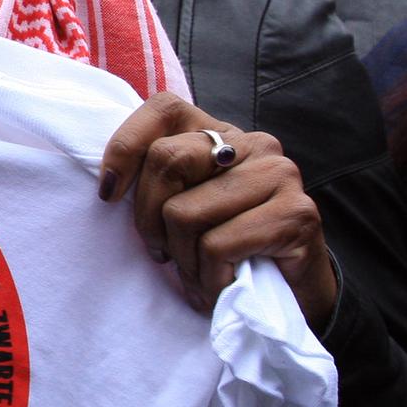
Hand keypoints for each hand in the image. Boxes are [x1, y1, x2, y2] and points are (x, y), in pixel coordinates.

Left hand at [98, 91, 337, 329]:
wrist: (293, 296)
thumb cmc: (227, 253)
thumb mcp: (186, 209)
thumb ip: (161, 185)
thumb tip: (109, 185)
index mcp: (222, 135)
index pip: (163, 109)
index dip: (125, 147)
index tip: (109, 195)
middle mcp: (254, 144)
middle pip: (167, 159)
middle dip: (149, 219)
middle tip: (162, 254)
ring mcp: (279, 175)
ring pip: (185, 212)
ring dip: (182, 261)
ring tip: (199, 277)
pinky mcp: (297, 214)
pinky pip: (216, 246)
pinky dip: (207, 278)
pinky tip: (220, 287)